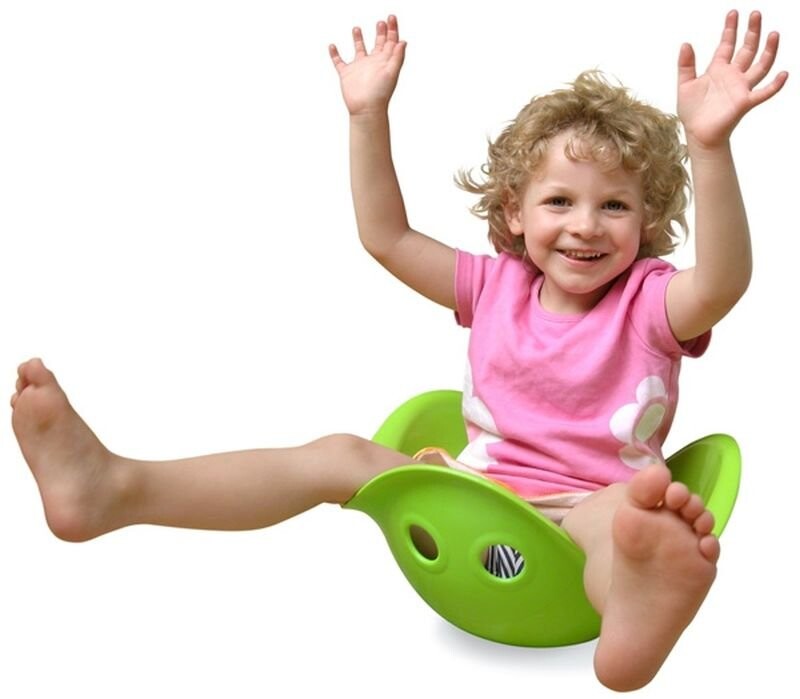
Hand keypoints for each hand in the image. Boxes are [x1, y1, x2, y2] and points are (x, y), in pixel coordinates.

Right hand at [329, 15, 406, 116]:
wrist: (365, 109)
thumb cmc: (380, 94)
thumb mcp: (391, 72)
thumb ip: (397, 57)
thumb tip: (403, 41)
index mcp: (384, 61)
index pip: (390, 41)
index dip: (392, 29)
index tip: (391, 17)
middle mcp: (372, 62)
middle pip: (378, 43)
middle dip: (380, 32)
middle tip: (381, 22)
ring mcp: (359, 68)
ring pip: (359, 49)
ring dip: (358, 39)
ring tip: (357, 28)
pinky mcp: (346, 74)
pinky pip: (339, 62)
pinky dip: (334, 54)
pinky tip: (332, 46)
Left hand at [677, 10, 787, 149]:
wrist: (697, 134)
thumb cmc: (692, 112)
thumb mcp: (685, 85)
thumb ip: (685, 65)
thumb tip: (685, 43)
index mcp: (718, 69)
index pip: (727, 44)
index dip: (730, 29)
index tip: (733, 13)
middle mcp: (733, 75)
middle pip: (747, 49)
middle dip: (752, 32)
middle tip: (756, 14)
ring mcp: (741, 88)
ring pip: (760, 65)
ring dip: (768, 50)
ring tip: (773, 33)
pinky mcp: (745, 102)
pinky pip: (764, 92)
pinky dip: (775, 85)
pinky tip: (784, 74)